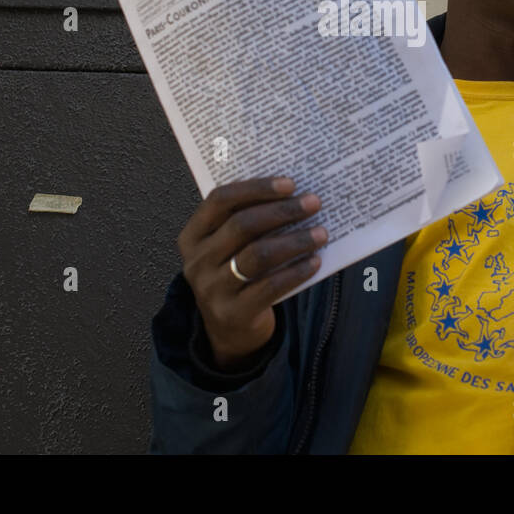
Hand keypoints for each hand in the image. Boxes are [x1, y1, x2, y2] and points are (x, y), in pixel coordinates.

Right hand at [176, 176, 326, 370]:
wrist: (228, 330)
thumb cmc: (235, 274)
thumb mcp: (228, 248)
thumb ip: (247, 222)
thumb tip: (294, 194)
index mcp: (192, 236)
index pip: (220, 200)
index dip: (256, 188)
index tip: (289, 184)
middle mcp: (197, 261)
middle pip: (242, 225)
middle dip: (282, 211)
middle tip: (313, 203)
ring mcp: (212, 289)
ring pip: (258, 255)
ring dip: (295, 240)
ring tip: (320, 233)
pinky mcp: (233, 313)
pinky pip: (270, 287)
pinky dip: (296, 271)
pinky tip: (315, 261)